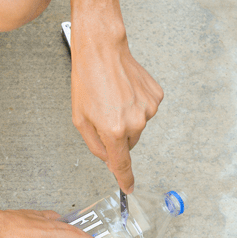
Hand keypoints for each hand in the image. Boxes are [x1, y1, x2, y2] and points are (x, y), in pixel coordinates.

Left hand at [70, 22, 162, 192]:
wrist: (102, 49)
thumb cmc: (88, 79)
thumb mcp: (80, 119)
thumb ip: (95, 145)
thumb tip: (108, 159)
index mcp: (114, 130)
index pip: (122, 164)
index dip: (125, 179)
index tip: (128, 188)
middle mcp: (135, 121)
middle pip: (128, 144)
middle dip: (117, 137)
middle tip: (104, 115)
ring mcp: (148, 108)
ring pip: (137, 127)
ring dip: (126, 119)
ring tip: (113, 99)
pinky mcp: (156, 96)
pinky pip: (144, 111)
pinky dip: (135, 106)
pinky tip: (124, 92)